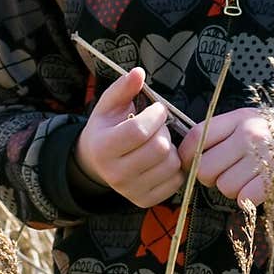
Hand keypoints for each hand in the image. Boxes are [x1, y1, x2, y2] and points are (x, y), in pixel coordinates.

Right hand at [74, 67, 184, 207]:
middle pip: (160, 148)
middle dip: (165, 131)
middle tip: (158, 127)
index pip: (139, 131)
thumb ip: (123, 88)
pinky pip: (177, 181)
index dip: (156, 116)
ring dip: (173, 148)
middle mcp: (115, 174)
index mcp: (103, 148)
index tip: (158, 109)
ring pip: (172, 165)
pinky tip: (163, 159)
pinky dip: (176, 167)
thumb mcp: (108, 105)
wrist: (96, 163)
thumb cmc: (107, 129)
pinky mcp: (145, 200)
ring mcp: (130, 191)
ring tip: (159, 142)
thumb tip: (139, 72)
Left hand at [178, 107, 273, 207]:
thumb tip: (189, 153)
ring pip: (224, 187)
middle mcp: (248, 135)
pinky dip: (247, 199)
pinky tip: (256, 189)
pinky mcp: (273, 179)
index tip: (189, 163)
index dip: (186, 155)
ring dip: (231, 189)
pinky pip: (244, 198)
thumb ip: (222, 131)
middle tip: (223, 174)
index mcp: (238, 119)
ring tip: (246, 178)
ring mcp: (262, 158)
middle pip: (205, 168)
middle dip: (209, 177)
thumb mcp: (249, 120)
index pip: (196, 137)